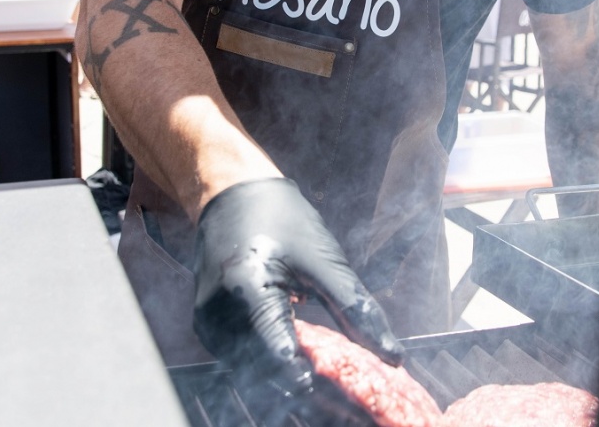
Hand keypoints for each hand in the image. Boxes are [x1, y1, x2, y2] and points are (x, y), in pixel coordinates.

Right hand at [192, 178, 403, 393]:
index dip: (313, 381)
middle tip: (348, 407)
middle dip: (307, 391)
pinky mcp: (208, 326)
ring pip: (252, 373)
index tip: (346, 401)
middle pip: (265, 372)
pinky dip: (271, 368)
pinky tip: (301, 372)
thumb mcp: (324, 259)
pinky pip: (242, 359)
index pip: (279, 353)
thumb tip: (390, 354)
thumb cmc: (280, 218)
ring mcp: (208, 322)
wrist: (232, 194)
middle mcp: (218, 313)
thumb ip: (356, 309)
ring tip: (331, 396)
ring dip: (289, 384)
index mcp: (247, 290)